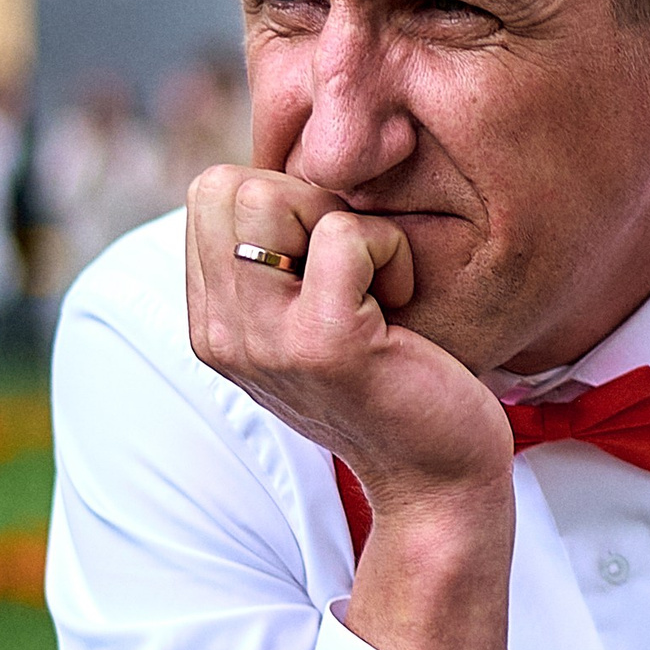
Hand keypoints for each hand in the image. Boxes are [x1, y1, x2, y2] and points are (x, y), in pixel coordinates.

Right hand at [184, 166, 515, 649]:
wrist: (438, 480)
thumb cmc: (393, 385)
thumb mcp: (311, 321)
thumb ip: (276, 262)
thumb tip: (282, 169)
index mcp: (212, 322)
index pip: (211, 192)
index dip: (284, 200)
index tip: (329, 263)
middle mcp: (222, 333)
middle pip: (231, 184)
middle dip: (310, 203)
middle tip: (356, 272)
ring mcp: (266, 340)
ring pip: (276, 196)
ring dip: (348, 225)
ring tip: (377, 290)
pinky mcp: (326, 345)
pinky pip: (348, 233)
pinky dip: (393, 253)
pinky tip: (404, 306)